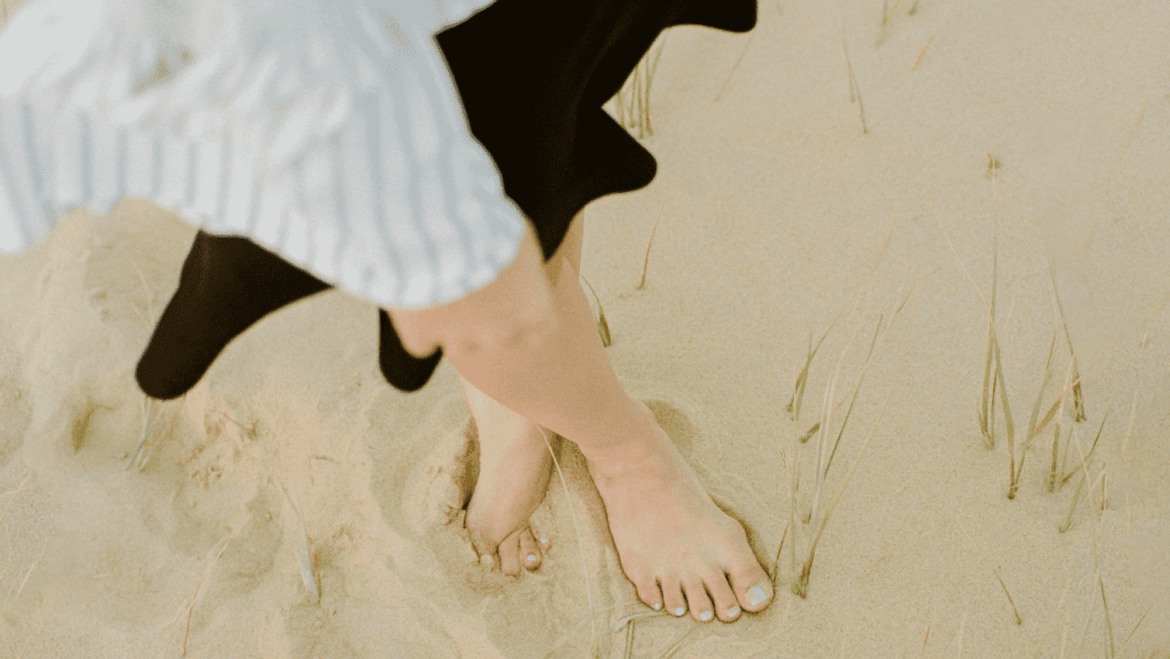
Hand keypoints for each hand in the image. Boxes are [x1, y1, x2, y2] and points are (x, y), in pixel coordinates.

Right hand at [389, 222, 555, 357]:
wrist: (437, 224)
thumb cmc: (486, 222)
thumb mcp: (519, 234)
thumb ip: (523, 264)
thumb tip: (518, 267)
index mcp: (534, 310)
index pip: (540, 332)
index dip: (521, 317)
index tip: (508, 299)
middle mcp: (502, 332)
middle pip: (497, 339)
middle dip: (484, 320)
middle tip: (470, 288)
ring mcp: (461, 339)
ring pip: (460, 346)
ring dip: (453, 325)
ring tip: (442, 288)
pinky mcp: (422, 336)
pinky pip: (422, 342)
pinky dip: (418, 326)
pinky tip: (416, 299)